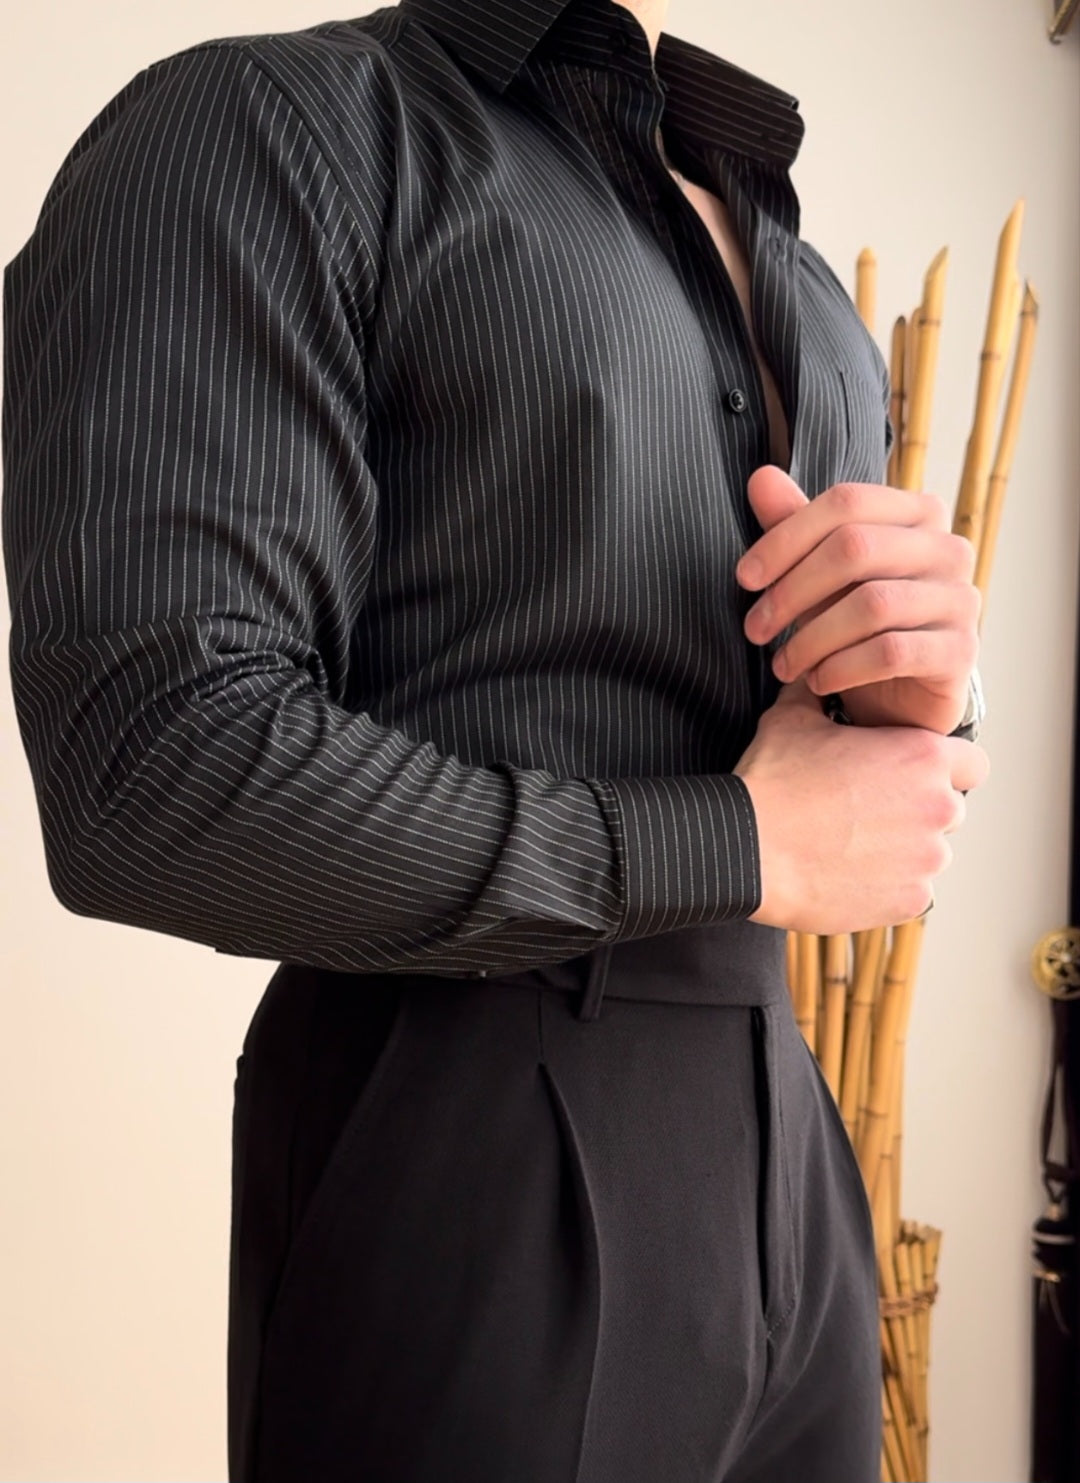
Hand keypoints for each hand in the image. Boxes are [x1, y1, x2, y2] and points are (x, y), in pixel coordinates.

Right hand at [733, 676, 990, 933]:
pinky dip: (885, 885)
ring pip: (928, 854)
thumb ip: (817, 696)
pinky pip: (909, 891)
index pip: (973, 763)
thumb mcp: (792, 719)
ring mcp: (927, 860)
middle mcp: (938, 808)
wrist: (748, 848)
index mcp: (922, 758)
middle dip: (918, 811)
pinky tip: (844, 873)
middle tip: (868, 812)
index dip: (946, 768)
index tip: (914, 775)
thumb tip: (813, 678)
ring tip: (849, 846)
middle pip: (949, 810)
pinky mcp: (909, 901)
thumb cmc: (772, 782)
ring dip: (901, 850)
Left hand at [735, 466, 981, 733]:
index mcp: (918, 513)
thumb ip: (794, 524)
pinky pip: (890, 652)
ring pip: (871, 604)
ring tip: (783, 665)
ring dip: (811, 639)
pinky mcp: (961, 651)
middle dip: (791, 591)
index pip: (846, 502)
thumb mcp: (819, 571)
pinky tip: (818, 681)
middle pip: (854, 547)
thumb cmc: (857, 621)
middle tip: (755, 628)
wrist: (901, 693)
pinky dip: (842, 668)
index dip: (785, 537)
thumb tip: (761, 477)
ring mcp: (961, 599)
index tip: (745, 578)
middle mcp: (948, 548)